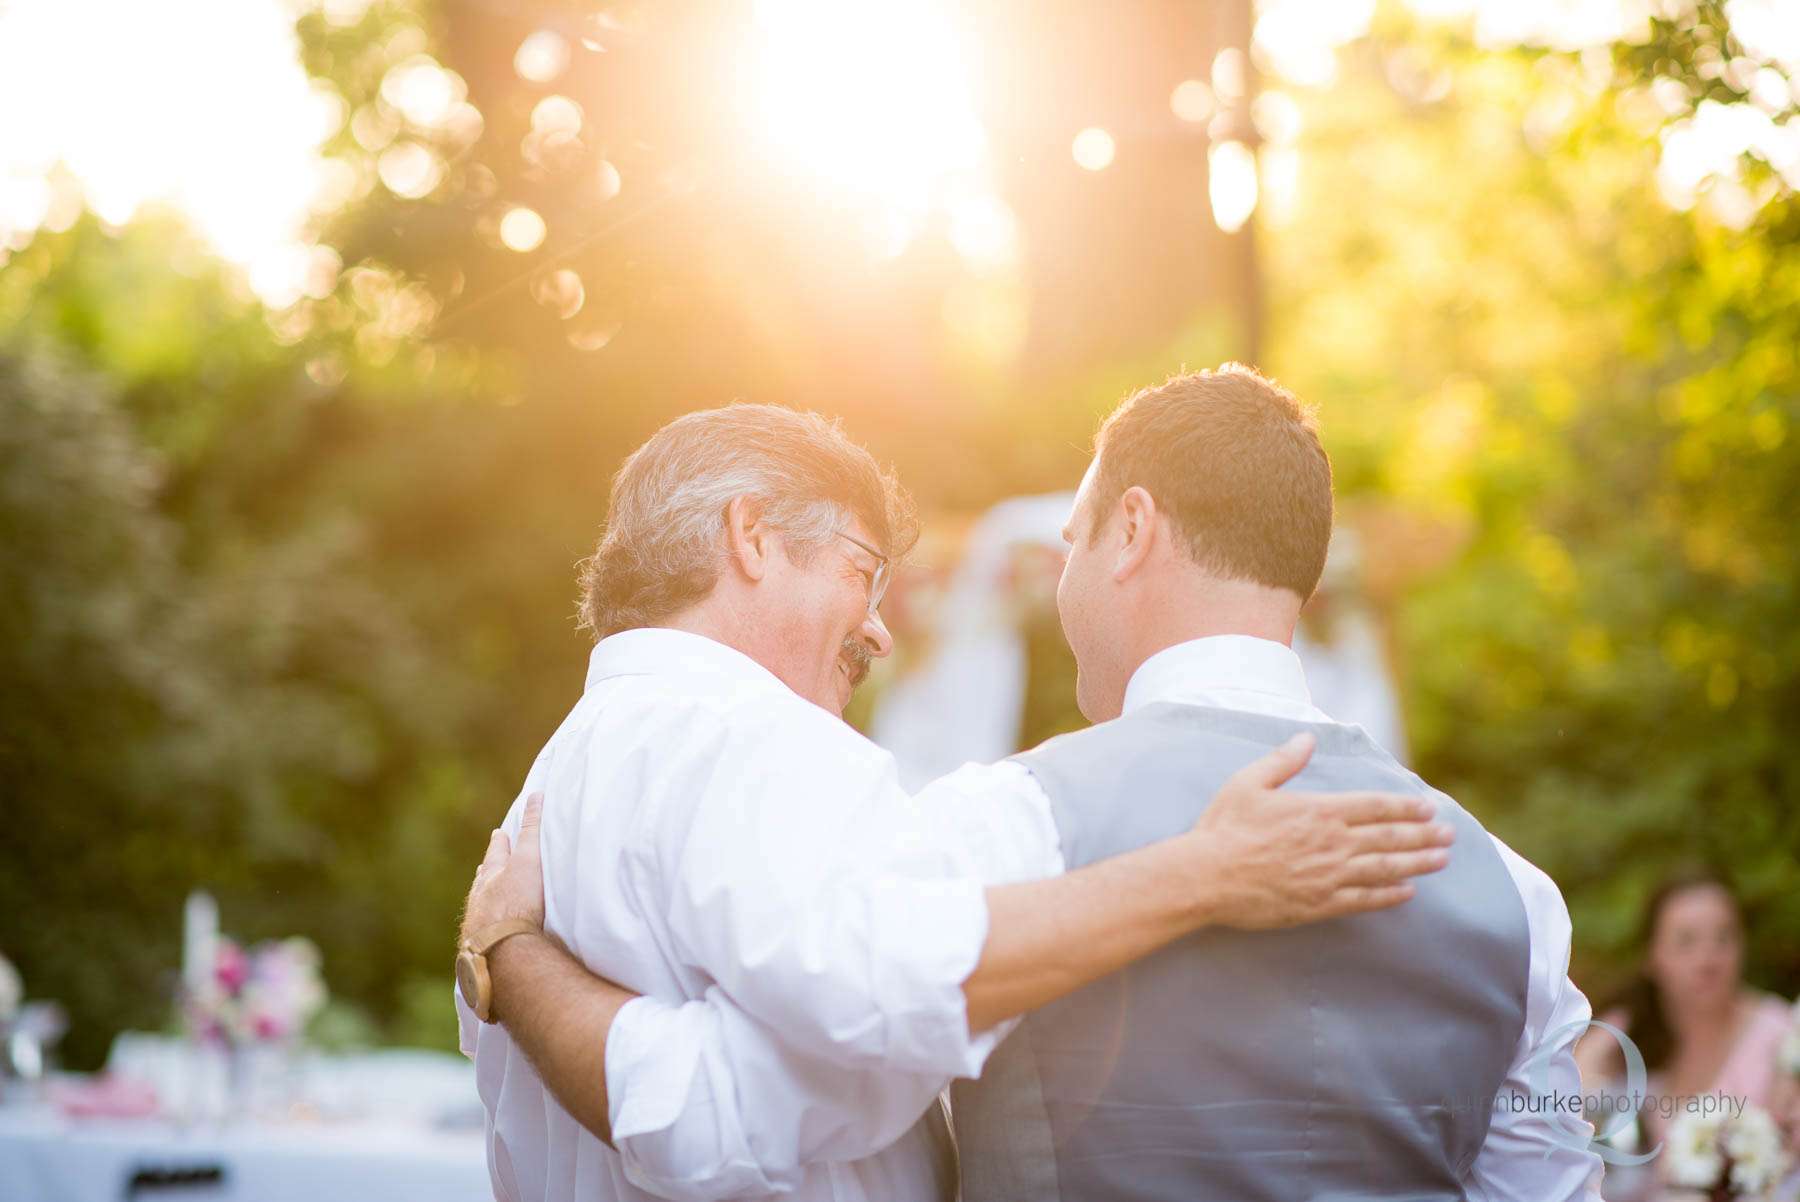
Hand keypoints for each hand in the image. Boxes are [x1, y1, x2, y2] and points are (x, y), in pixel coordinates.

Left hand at [460, 792, 545, 944]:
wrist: (500, 949)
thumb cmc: (516, 902)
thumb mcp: (529, 860)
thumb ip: (532, 830)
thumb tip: (536, 796)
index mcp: (492, 874)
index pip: (496, 851)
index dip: (499, 841)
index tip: (497, 833)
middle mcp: (480, 896)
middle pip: (482, 878)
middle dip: (486, 870)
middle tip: (485, 865)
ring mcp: (477, 921)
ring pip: (478, 904)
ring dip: (483, 897)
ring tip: (483, 895)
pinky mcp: (480, 945)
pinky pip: (481, 929)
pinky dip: (485, 924)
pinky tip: (487, 930)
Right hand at [1187, 734, 1454, 928]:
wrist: (1205, 878)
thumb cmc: (1223, 829)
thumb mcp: (1247, 784)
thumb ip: (1282, 761)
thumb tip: (1307, 738)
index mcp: (1317, 811)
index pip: (1373, 806)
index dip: (1404, 806)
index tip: (1428, 806)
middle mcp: (1331, 843)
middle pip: (1388, 837)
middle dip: (1423, 835)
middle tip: (1449, 834)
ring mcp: (1328, 876)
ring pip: (1384, 868)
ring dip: (1417, 863)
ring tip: (1441, 860)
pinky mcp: (1319, 904)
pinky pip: (1364, 900)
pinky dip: (1389, 896)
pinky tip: (1407, 892)